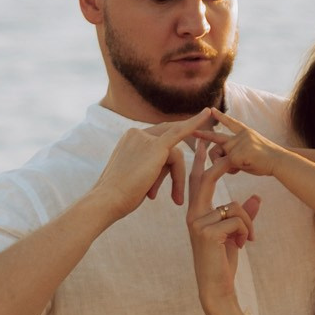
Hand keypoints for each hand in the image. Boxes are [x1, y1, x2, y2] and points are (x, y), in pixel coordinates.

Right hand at [90, 110, 219, 220]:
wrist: (107, 200)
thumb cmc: (116, 197)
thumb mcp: (130, 177)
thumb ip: (143, 168)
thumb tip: (151, 177)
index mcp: (129, 139)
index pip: (156, 144)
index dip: (167, 159)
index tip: (173, 167)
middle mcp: (137, 133)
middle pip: (168, 146)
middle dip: (175, 167)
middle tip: (179, 187)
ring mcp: (147, 138)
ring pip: (176, 156)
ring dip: (177, 179)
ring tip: (175, 200)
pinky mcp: (157, 146)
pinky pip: (181, 133)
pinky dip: (195, 122)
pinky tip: (207, 113)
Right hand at [186, 149, 260, 308]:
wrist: (217, 287)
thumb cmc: (223, 262)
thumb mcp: (236, 234)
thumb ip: (244, 215)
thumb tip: (257, 197)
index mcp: (196, 213)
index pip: (196, 182)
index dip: (200, 162)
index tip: (201, 144)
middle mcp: (193, 215)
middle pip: (206, 180)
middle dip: (221, 165)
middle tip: (233, 153)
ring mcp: (198, 223)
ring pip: (234, 206)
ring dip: (248, 222)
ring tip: (247, 239)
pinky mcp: (207, 233)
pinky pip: (237, 220)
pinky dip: (246, 231)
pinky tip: (243, 245)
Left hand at [201, 109, 290, 178]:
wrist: (280, 161)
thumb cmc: (267, 160)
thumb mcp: (250, 153)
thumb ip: (235, 154)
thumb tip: (222, 160)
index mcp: (245, 132)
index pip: (231, 123)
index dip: (221, 117)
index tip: (212, 110)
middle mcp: (240, 135)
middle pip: (216, 138)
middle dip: (203, 135)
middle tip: (193, 132)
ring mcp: (238, 142)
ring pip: (220, 155)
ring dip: (228, 164)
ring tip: (245, 164)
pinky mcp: (236, 152)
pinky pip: (227, 164)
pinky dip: (235, 170)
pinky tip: (248, 165)